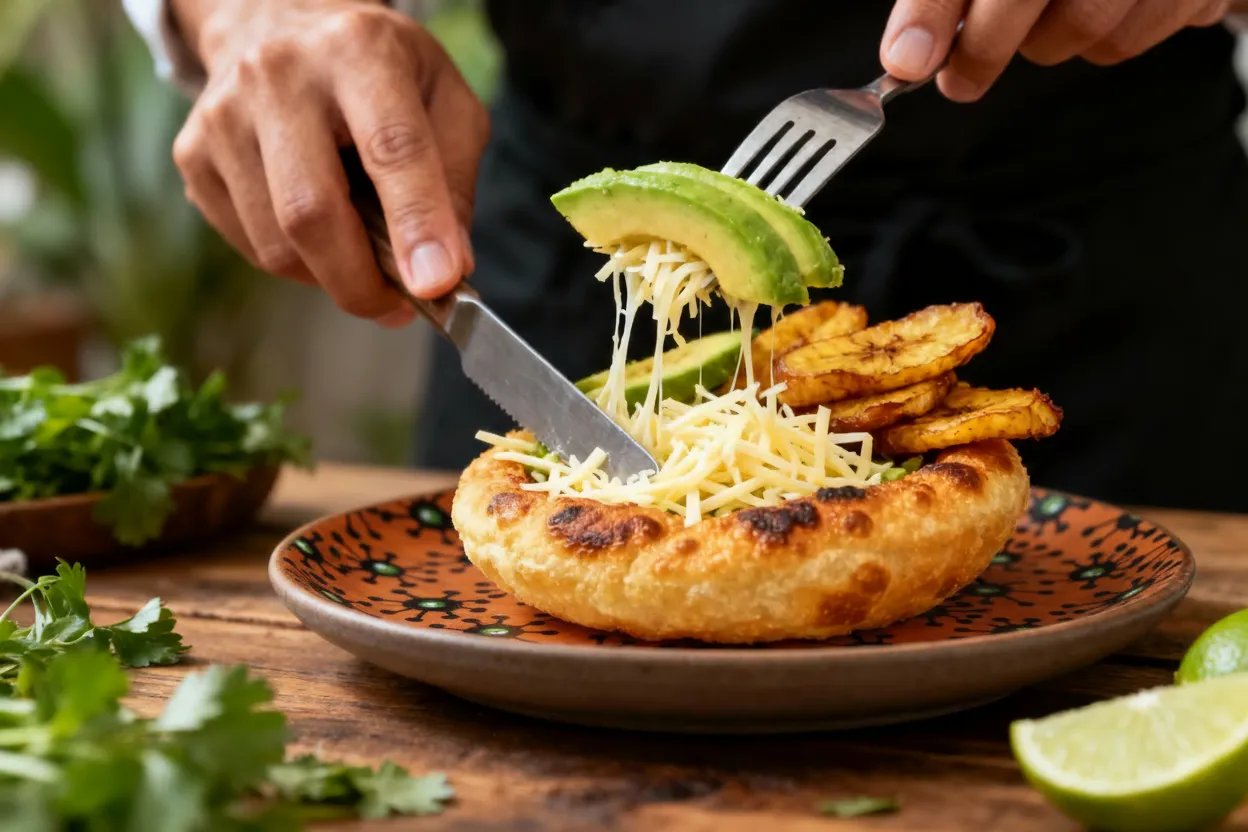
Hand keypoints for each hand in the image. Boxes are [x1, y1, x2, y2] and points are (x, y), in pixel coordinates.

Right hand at [171, 0, 488, 326]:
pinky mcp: (192, 154)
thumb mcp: (444, 100)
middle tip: (397, 306)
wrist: (279, 23)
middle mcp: (279, 74)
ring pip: (276, 243)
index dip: (416, 223)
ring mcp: (223, 115)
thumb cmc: (377, 72)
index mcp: (359, 51)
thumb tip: (446, 268)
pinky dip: (294, 264)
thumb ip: (456, 182)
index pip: (392, 149)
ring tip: (362, 260)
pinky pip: (248, 244)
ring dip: (329, 277)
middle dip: (361, 281)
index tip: (436, 284)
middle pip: (312, 211)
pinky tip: (318, 234)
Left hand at [880, 0, 1230, 102]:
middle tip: (959, 81)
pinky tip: (1103, 11)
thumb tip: (908, 51)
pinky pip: (1124, 42)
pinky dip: (1099, 43)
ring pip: (1080, 29)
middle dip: (980, 51)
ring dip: (1047, 43)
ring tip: (1043, 20)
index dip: (932, 11)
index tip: (907, 61)